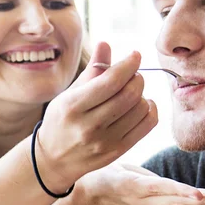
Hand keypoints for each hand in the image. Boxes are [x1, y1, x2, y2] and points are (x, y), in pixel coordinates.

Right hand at [35, 42, 157, 192]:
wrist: (54, 160)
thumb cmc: (61, 121)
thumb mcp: (69, 94)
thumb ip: (91, 71)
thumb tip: (105, 44)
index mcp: (72, 106)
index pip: (110, 81)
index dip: (128, 64)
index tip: (135, 55)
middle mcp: (88, 126)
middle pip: (129, 94)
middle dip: (137, 78)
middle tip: (132, 75)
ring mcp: (104, 142)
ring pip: (140, 108)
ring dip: (142, 94)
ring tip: (133, 92)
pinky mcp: (117, 151)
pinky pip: (147, 125)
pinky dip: (150, 110)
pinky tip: (141, 105)